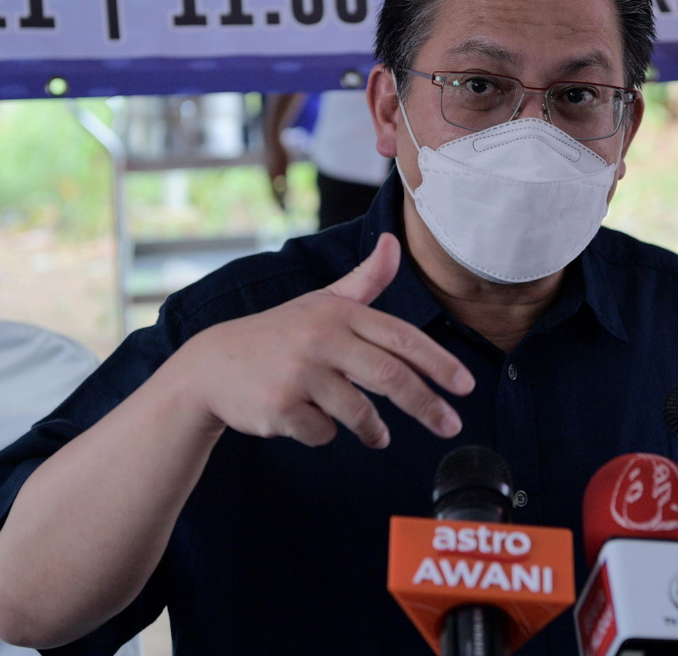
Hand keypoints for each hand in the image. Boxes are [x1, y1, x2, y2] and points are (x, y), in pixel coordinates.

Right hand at [172, 233, 473, 448]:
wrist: (212, 366)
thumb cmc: (280, 333)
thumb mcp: (322, 301)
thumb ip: (365, 279)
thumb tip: (395, 241)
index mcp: (339, 313)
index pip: (401, 338)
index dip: (438, 362)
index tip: (466, 386)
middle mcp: (322, 337)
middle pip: (391, 377)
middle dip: (426, 405)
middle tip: (450, 426)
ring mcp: (300, 372)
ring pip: (359, 413)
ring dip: (374, 430)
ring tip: (378, 436)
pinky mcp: (281, 406)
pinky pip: (323, 433)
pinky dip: (324, 434)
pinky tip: (308, 421)